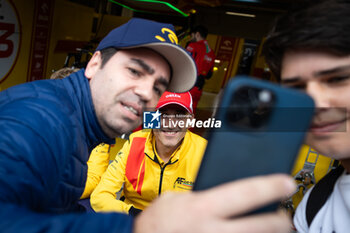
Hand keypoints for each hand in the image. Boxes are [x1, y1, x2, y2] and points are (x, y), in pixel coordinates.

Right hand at [134, 174, 295, 232]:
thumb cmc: (157, 224)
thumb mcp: (173, 200)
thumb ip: (199, 196)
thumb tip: (223, 195)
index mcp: (202, 207)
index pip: (244, 193)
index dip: (269, 186)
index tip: (286, 182)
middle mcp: (212, 230)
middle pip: (259, 226)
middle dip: (279, 221)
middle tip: (286, 216)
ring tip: (272, 228)